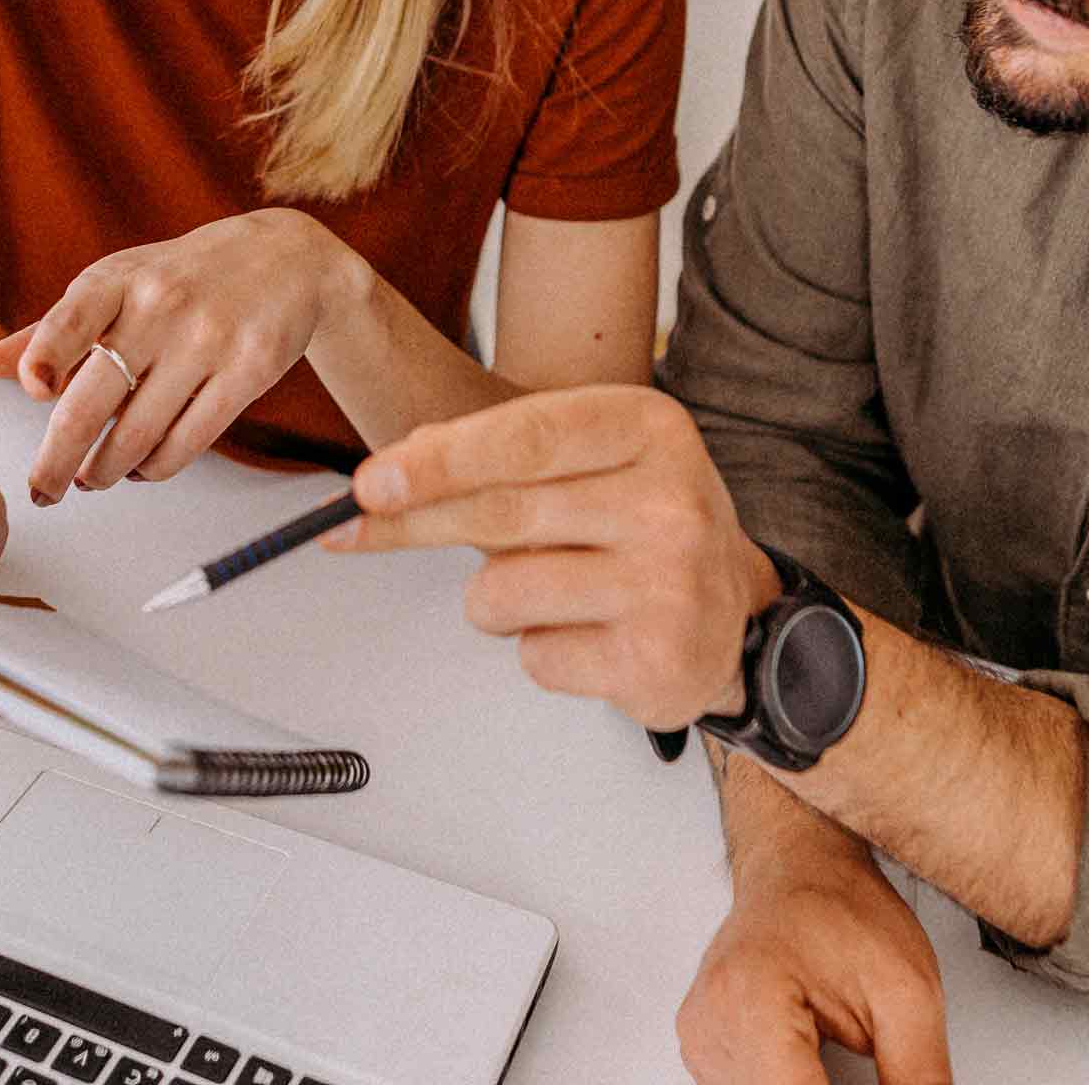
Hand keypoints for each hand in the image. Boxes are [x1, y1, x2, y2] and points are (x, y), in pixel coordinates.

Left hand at [0, 210, 362, 502]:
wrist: (285, 258)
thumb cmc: (179, 277)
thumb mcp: (113, 285)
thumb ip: (47, 331)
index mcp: (117, 280)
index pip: (72, 316)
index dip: (48, 352)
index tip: (34, 387)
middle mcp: (161, 306)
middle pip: (95, 401)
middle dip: (58, 460)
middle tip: (40, 490)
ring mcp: (208, 339)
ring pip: (139, 435)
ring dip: (105, 471)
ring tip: (93, 478)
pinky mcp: (249, 372)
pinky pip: (188, 443)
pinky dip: (155, 468)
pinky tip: (142, 468)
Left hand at [326, 384, 778, 728]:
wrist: (735, 615)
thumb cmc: (642, 527)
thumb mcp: (591, 463)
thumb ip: (502, 460)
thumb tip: (392, 475)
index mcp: (650, 429)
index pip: (525, 438)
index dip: (438, 461)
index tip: (370, 482)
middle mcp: (671, 501)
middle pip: (502, 514)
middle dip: (413, 525)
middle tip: (352, 528)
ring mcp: (670, 584)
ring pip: (503, 593)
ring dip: (494, 601)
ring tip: (547, 594)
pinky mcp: (655, 661)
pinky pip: (534, 657)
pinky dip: (537, 649)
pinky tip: (585, 634)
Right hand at [679, 813, 952, 1084]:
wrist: (799, 864)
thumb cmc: (839, 905)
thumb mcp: (908, 995)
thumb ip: (918, 1076)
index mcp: (752, 1004)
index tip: (881, 1082)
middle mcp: (710, 1025)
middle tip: (868, 1058)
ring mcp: (700, 1039)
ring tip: (835, 1044)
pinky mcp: (703, 1047)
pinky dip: (786, 1081)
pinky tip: (811, 1063)